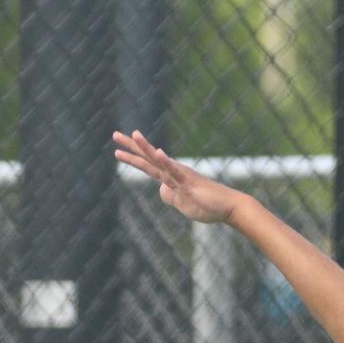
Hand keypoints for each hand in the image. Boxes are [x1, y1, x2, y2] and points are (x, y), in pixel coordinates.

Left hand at [113, 130, 240, 223]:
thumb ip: (171, 196)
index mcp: (171, 177)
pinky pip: (175, 172)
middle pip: (149, 158)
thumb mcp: (182, 203)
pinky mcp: (189, 183)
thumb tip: (161, 190)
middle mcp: (174, 172)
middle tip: (114, 134)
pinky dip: (166, 162)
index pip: (148, 165)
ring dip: (146, 148)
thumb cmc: (208, 205)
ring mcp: (181, 176)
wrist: (228, 207)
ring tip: (133, 135)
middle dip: (131, 147)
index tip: (117, 150)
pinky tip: (158, 153)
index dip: (133, 157)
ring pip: (159, 161)